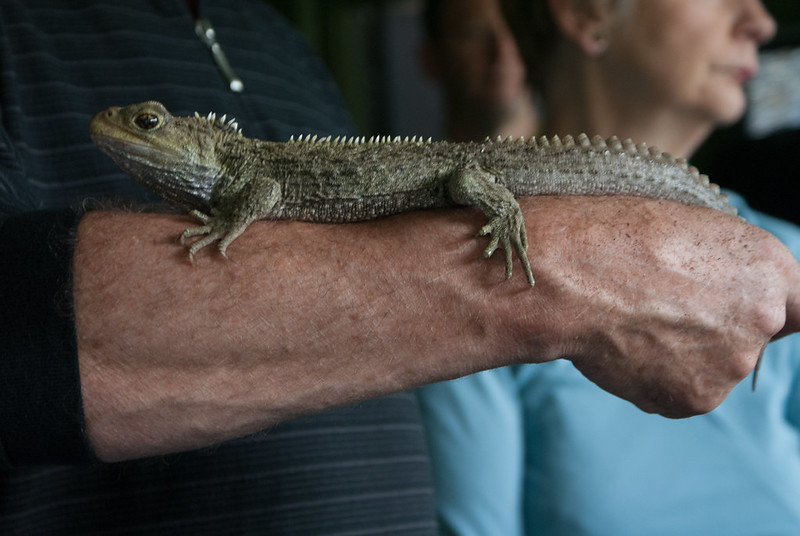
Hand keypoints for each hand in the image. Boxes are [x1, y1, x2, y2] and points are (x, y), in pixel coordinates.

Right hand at [517, 195, 799, 416]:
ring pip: (709, 368)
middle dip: (711, 330)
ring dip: (678, 355)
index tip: (746, 312)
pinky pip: (678, 391)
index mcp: (766, 265)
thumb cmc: (612, 235)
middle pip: (747, 339)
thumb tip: (714, 294)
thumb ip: (719, 266)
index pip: (799, 306)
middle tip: (658, 308)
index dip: (769, 309)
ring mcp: (730, 365)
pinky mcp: (695, 398)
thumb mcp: (681, 227)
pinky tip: (623, 347)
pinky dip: (652, 377)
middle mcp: (762, 319)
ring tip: (629, 324)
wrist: (567, 276)